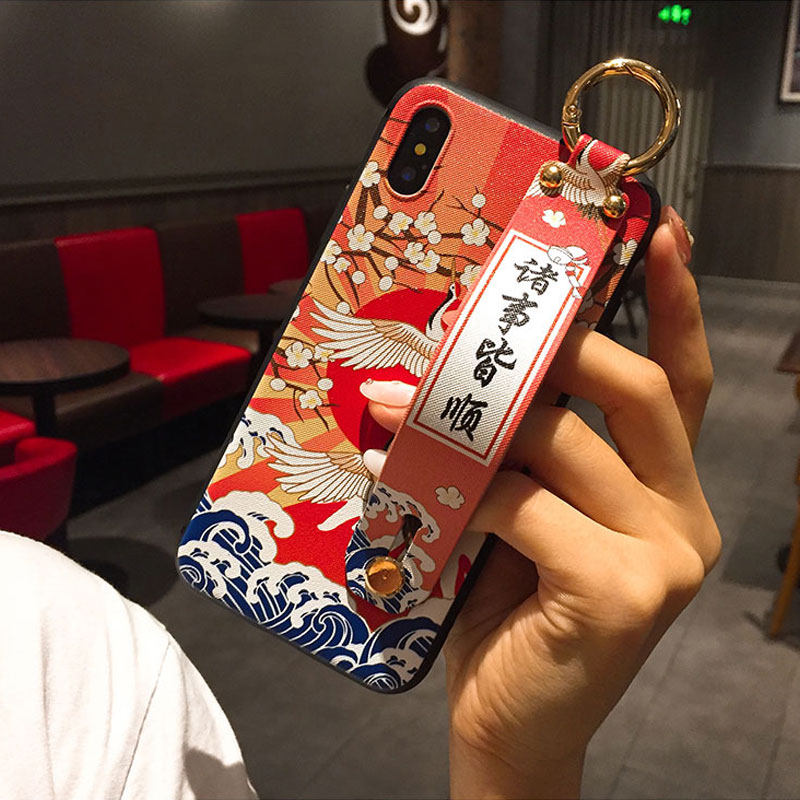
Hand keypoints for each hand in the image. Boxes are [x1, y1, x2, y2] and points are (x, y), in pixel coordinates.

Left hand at [359, 206, 719, 798]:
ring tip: (397, 406)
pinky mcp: (624, 596)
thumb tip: (467, 371)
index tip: (657, 231)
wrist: (514, 726)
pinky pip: (529, 506)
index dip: (675, 302)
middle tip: (472, 339)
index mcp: (667, 491)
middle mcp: (685, 517)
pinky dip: (465, 492)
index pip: (684, 380)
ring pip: (568, 445)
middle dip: (555, 351)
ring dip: (472, 422)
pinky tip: (416, 490)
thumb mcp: (526, 514)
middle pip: (640, 392)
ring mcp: (666, 558)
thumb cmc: (511, 608)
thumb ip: (525, 453)